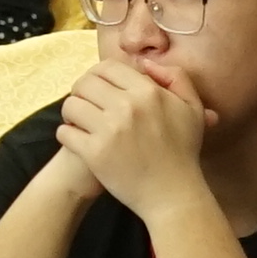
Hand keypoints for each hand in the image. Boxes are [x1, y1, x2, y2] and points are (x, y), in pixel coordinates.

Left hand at [58, 52, 215, 222]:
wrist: (173, 194)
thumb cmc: (183, 151)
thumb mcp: (191, 107)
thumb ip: (175, 77)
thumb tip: (144, 63)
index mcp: (148, 92)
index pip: (107, 67)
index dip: (98, 75)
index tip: (98, 88)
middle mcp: (127, 106)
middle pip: (84, 83)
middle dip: (81, 91)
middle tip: (86, 104)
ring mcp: (109, 130)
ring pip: (71, 105)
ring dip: (72, 113)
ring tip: (80, 121)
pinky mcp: (94, 153)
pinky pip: (65, 132)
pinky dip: (67, 134)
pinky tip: (77, 139)